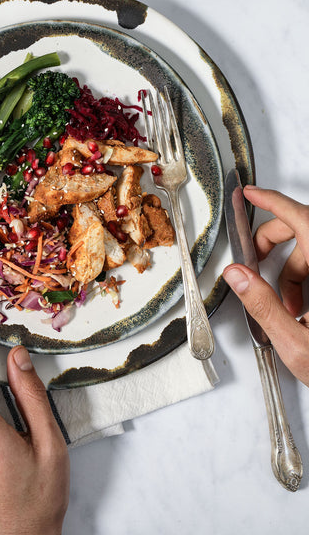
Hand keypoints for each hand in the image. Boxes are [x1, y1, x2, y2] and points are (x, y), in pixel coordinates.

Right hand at [223, 185, 308, 386]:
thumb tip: (238, 275)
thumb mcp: (297, 345)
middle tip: (253, 263)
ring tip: (287, 307)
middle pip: (304, 230)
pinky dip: (305, 281)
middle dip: (273, 242)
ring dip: (291, 271)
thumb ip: (263, 306)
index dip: (273, 202)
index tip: (251, 194)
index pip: (303, 219)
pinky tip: (302, 310)